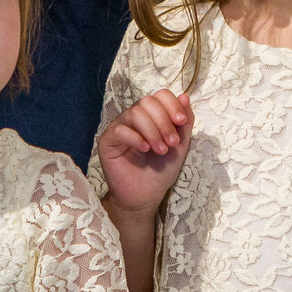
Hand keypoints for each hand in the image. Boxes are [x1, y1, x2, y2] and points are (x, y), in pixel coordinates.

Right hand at [98, 89, 191, 219]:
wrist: (146, 196)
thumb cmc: (161, 170)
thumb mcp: (180, 145)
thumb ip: (184, 122)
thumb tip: (184, 96)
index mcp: (152, 116)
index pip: (160, 95)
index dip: (172, 105)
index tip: (181, 123)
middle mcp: (134, 118)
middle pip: (147, 102)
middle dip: (164, 121)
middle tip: (172, 144)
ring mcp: (120, 127)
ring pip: (134, 113)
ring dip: (153, 131)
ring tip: (161, 150)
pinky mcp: (107, 141)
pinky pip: (120, 130)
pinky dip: (136, 138)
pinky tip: (145, 150)